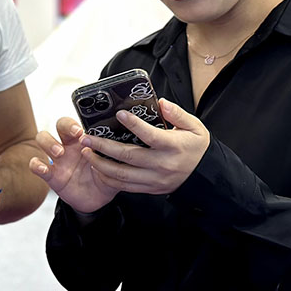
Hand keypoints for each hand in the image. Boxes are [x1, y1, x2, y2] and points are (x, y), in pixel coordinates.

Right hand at [29, 117, 119, 213]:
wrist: (98, 200)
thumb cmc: (105, 178)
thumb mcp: (113, 167)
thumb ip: (115, 158)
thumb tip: (125, 146)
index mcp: (84, 141)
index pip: (76, 123)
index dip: (74, 123)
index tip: (80, 131)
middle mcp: (69, 145)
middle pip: (59, 124)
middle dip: (65, 126)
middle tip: (75, 136)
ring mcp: (58, 159)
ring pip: (43, 139)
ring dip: (49, 143)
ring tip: (59, 153)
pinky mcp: (52, 175)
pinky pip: (37, 165)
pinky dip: (36, 164)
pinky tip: (43, 168)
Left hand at [73, 99, 209, 195]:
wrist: (205, 176)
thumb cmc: (196, 148)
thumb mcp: (195, 127)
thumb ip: (177, 114)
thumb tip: (161, 102)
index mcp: (173, 146)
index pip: (150, 135)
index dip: (134, 124)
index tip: (119, 114)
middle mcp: (162, 164)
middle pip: (128, 156)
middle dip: (103, 147)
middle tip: (86, 137)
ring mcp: (155, 179)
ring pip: (122, 174)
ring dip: (100, 164)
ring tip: (86, 152)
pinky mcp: (150, 188)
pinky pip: (125, 186)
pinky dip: (108, 178)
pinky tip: (97, 168)